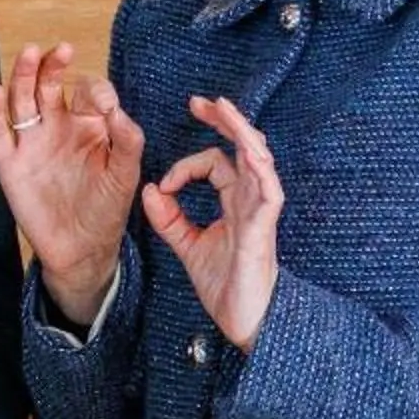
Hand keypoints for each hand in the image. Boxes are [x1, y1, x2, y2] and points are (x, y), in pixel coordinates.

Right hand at [0, 42, 146, 326]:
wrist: (82, 250)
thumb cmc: (107, 209)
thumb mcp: (126, 173)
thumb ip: (127, 139)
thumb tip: (115, 109)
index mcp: (88, 124)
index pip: (88, 91)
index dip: (97, 91)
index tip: (107, 108)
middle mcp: (57, 127)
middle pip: (49, 85)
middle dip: (53, 66)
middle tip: (62, 50)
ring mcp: (32, 144)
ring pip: (23, 101)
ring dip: (24, 76)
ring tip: (30, 53)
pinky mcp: (11, 165)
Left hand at [145, 96, 282, 351]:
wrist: (243, 316)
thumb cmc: (224, 283)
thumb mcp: (187, 246)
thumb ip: (169, 219)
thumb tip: (150, 190)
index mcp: (233, 199)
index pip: (214, 163)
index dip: (185, 168)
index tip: (164, 186)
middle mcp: (249, 197)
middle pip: (240, 146)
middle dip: (222, 120)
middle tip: (199, 102)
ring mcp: (260, 208)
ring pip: (257, 156)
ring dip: (240, 130)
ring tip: (223, 108)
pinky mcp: (265, 224)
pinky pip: (269, 188)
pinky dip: (259, 167)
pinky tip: (249, 150)